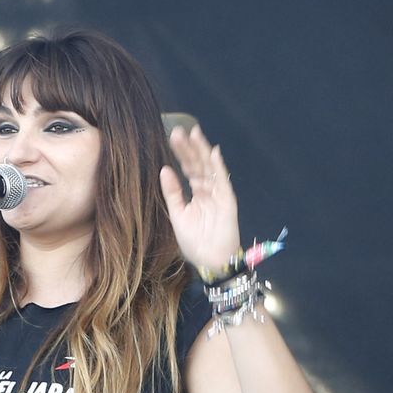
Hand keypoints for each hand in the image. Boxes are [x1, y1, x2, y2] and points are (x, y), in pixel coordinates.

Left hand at [159, 124, 240, 270]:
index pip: (188, 168)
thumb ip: (172, 192)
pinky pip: (223, 182)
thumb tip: (165, 169)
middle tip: (180, 131)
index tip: (172, 137)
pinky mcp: (228, 201)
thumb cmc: (195, 242)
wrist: (210, 261)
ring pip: (210, 168)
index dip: (181, 153)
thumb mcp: (178, 215)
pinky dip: (219, 167)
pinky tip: (213, 153)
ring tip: (194, 134)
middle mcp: (208, 190)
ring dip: (203, 151)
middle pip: (199, 164)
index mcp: (196, 193)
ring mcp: (219, 194)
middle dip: (190, 148)